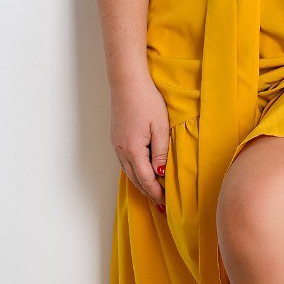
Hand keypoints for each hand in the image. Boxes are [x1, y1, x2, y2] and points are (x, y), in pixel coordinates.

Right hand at [109, 72, 169, 211]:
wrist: (127, 81)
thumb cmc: (146, 100)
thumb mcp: (160, 127)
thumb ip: (160, 153)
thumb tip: (160, 175)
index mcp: (133, 150)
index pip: (145, 179)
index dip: (156, 192)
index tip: (166, 202)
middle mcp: (121, 150)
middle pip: (135, 179)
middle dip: (148, 192)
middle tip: (160, 203)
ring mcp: (116, 144)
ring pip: (128, 171)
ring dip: (140, 182)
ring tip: (153, 191)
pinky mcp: (116, 137)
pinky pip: (125, 161)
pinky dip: (134, 171)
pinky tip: (142, 171)